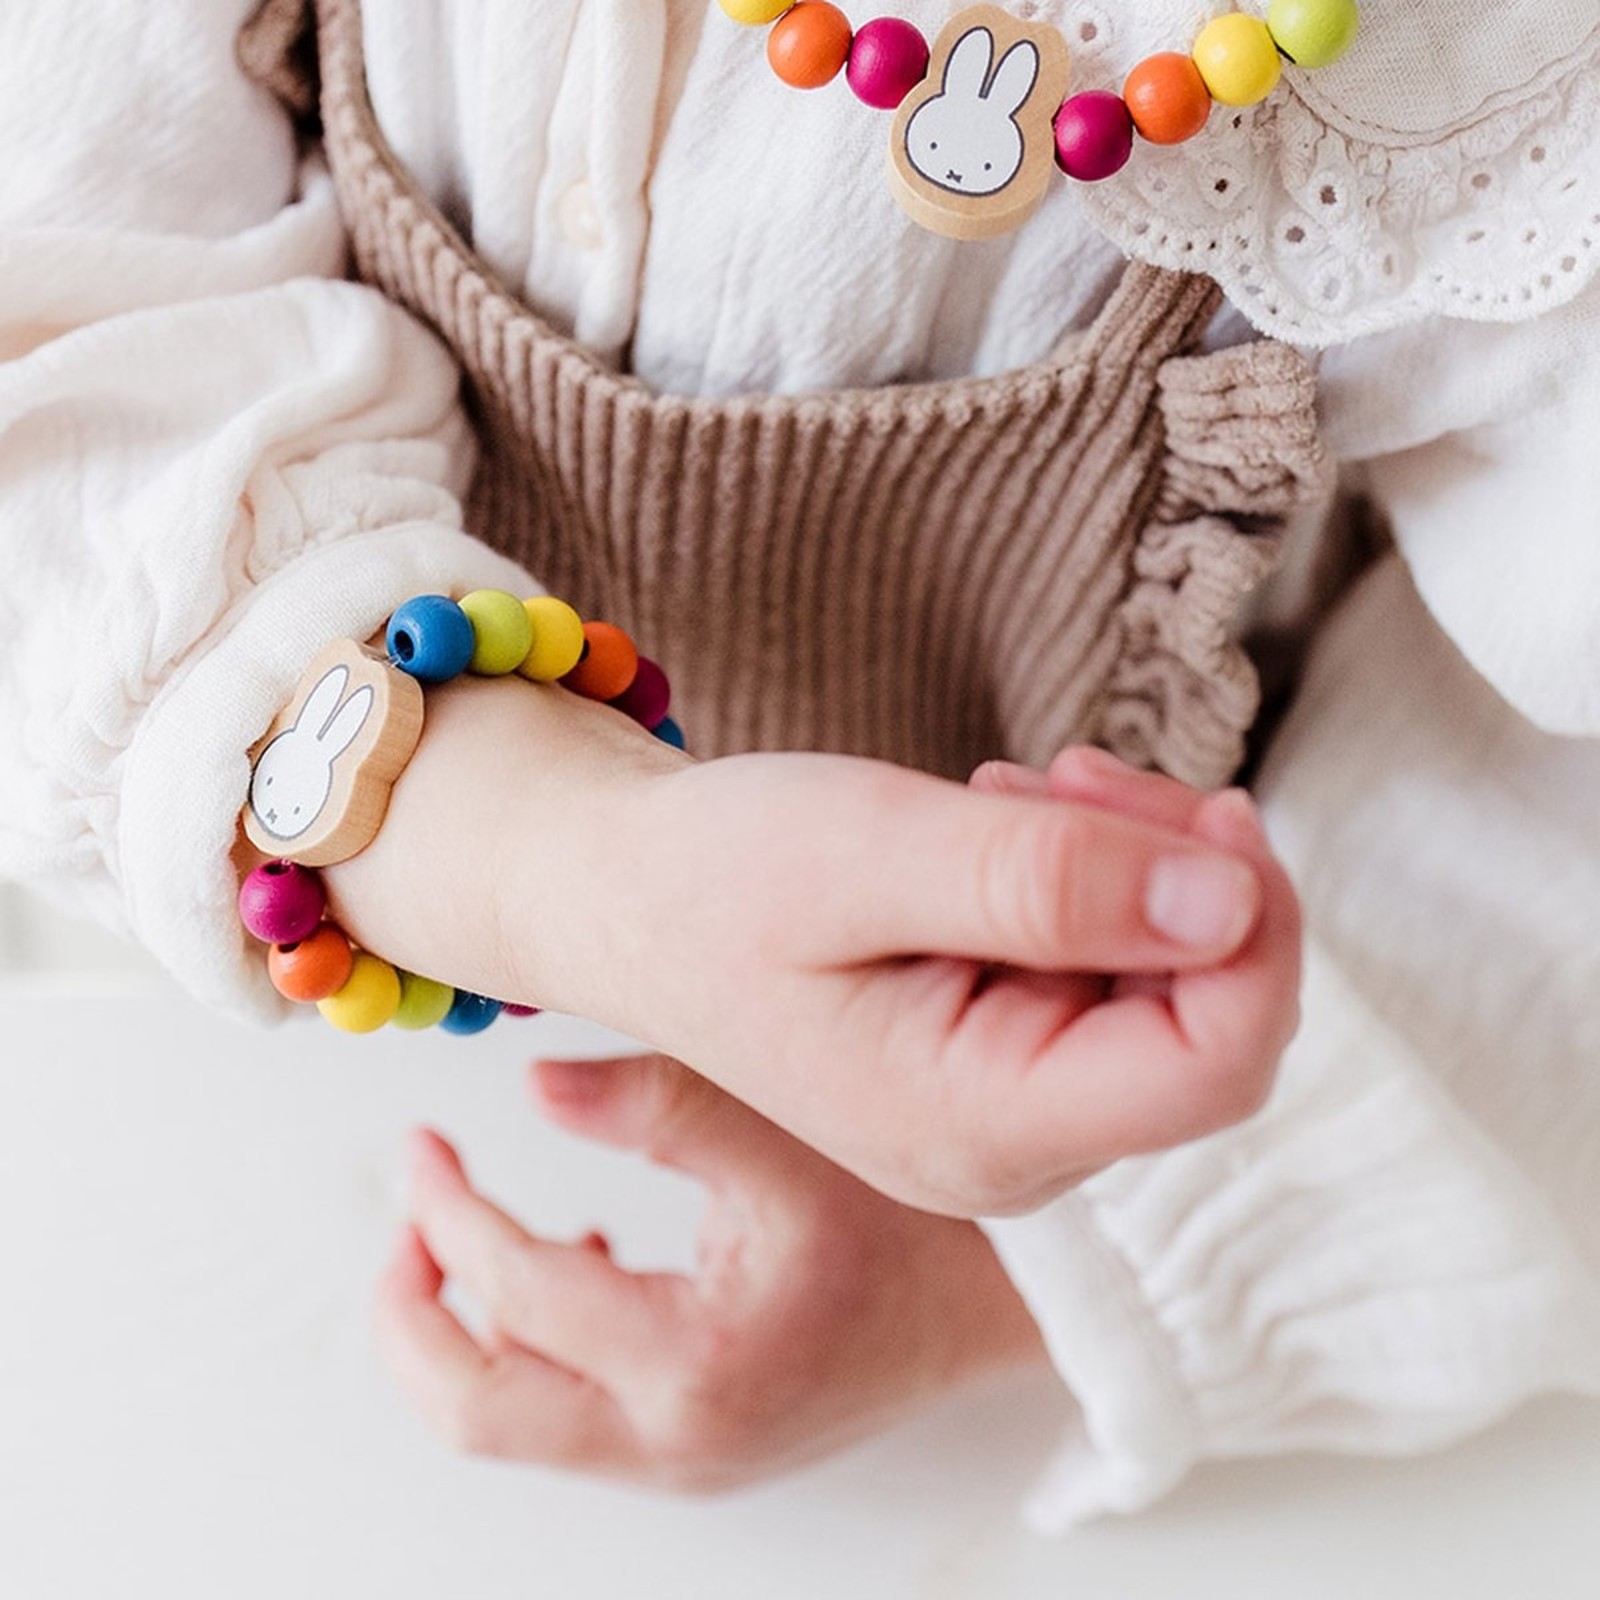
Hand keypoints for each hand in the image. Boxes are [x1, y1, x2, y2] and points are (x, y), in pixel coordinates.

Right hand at [329, 676, 1296, 1214]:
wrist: (622, 897)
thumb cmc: (713, 875)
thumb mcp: (871, 850)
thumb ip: (1047, 882)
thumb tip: (1234, 899)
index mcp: (978, 1124)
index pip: (1217, 1061)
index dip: (1256, 928)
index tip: (1201, 807)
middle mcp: (1007, 1151)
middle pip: (1207, 1027)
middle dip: (1184, 881)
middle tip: (1072, 772)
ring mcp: (1002, 1118)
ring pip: (1163, 996)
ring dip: (1128, 873)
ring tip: (1008, 793)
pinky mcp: (994, 1068)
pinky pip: (1103, 983)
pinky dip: (1084, 891)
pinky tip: (1001, 831)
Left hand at [374, 1054, 1045, 1489]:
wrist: (995, 1305)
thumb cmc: (903, 1215)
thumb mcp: (783, 1135)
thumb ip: (655, 1104)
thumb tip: (531, 1084)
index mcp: (698, 1359)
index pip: (517, 1289)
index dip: (447, 1207)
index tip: (420, 1142)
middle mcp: (680, 1437)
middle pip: (475, 1412)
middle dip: (409, 1314)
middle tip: (405, 1220)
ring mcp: (686, 1459)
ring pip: (509, 1427)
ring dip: (457, 1335)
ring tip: (456, 1237)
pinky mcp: (697, 1451)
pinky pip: (566, 1420)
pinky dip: (525, 1353)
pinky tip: (575, 1257)